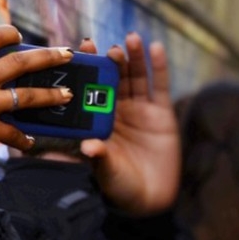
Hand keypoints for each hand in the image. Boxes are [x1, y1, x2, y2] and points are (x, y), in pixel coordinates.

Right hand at [0, 24, 74, 154]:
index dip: (8, 34)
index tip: (19, 36)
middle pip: (19, 62)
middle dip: (48, 57)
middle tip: (66, 54)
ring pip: (27, 96)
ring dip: (51, 95)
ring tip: (66, 95)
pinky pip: (13, 132)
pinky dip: (23, 138)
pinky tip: (30, 141)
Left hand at [78, 34, 180, 215]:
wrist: (148, 199)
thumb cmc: (118, 185)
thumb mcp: (106, 171)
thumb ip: (100, 157)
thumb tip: (88, 146)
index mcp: (96, 119)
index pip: (88, 90)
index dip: (84, 71)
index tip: (77, 53)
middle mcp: (115, 110)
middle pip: (112, 78)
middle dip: (108, 61)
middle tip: (101, 46)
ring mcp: (138, 109)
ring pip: (135, 77)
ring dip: (132, 57)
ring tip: (129, 40)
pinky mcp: (161, 112)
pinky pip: (159, 85)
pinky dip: (158, 66)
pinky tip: (155, 47)